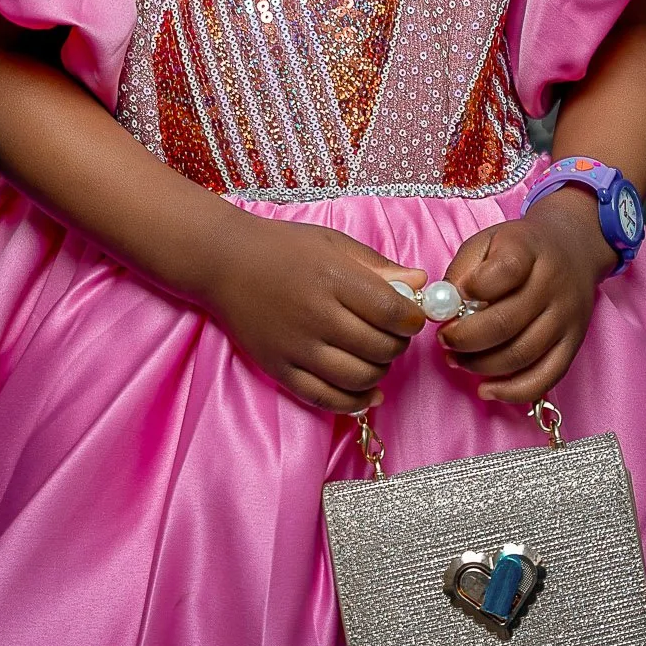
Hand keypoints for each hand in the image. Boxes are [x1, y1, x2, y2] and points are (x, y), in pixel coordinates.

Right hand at [200, 208, 426, 412]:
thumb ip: (379, 267)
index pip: (394, 314)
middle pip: (381, 348)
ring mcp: (297, 347)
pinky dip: (353, 402)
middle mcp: (317, 316)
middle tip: (393, 334)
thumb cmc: (283, 247)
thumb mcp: (334, 244)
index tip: (413, 316)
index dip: (413, 320)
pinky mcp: (280, 369)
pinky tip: (366, 392)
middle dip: (398, 344)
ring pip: (359, 377)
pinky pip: (325, 399)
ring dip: (380, 371)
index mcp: (335, 280)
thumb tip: (422, 284)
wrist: (224, 261)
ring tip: (376, 355)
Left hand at [437, 187, 617, 403]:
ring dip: (480, 365)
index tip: (449, 298)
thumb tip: (443, 306)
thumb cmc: (521, 247)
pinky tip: (486, 389)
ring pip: (520, 355)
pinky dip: (512, 391)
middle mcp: (552, 286)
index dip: (470, 289)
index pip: (503, 272)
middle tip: (444, 340)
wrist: (573, 247)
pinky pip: (545, 378)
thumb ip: (463, 269)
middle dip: (464, 338)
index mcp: (528, 251)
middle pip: (505, 323)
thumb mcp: (488, 240)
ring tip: (457, 359)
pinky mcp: (573, 345)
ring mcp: (566, 318)